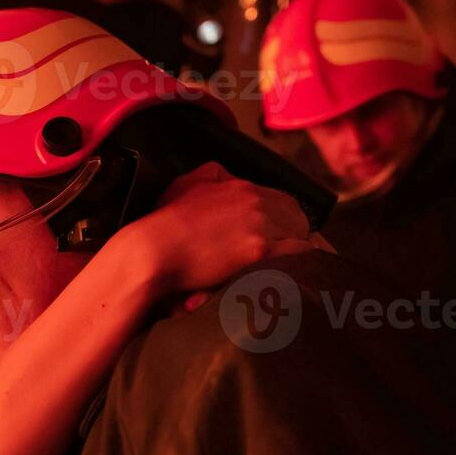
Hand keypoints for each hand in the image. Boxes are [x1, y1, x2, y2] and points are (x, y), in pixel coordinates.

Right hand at [121, 161, 316, 298]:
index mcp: (244, 188)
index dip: (286, 222)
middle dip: (295, 236)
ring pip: (302, 240)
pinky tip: (292, 279)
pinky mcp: (258, 252)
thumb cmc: (164, 222)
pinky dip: (296, 268)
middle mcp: (257, 203)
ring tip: (292, 270)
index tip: (282, 236)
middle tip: (287, 255)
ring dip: (298, 254)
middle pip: (298, 220)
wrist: (152, 250)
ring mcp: (260, 227)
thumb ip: (215, 176)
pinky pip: (296, 258)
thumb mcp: (188, 184)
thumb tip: (231, 178)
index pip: (285, 203)